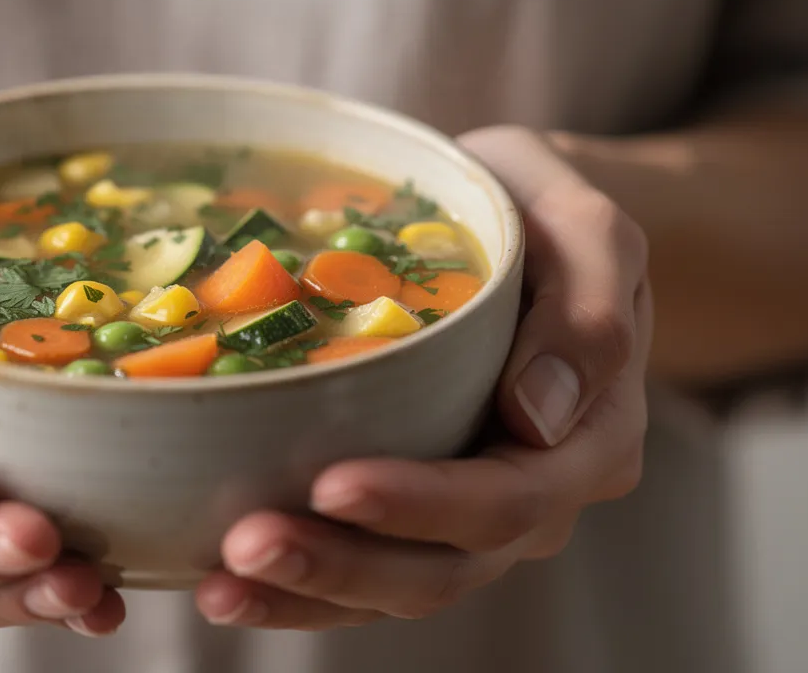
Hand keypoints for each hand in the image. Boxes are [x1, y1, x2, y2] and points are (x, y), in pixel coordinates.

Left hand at [196, 125, 651, 627]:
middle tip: (246, 545)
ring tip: (218, 587)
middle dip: (341, 565)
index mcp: (589, 440)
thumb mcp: (587, 229)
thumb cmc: (546, 215)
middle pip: (444, 567)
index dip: (420, 504)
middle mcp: (536, 499)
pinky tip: (221, 584)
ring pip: (396, 587)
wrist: (529, 233)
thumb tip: (537, 417)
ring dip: (306, 593)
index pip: (508, 498)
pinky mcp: (415, 514)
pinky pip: (363, 572)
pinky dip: (297, 589)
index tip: (331, 484)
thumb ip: (587, 313)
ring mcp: (472, 517)